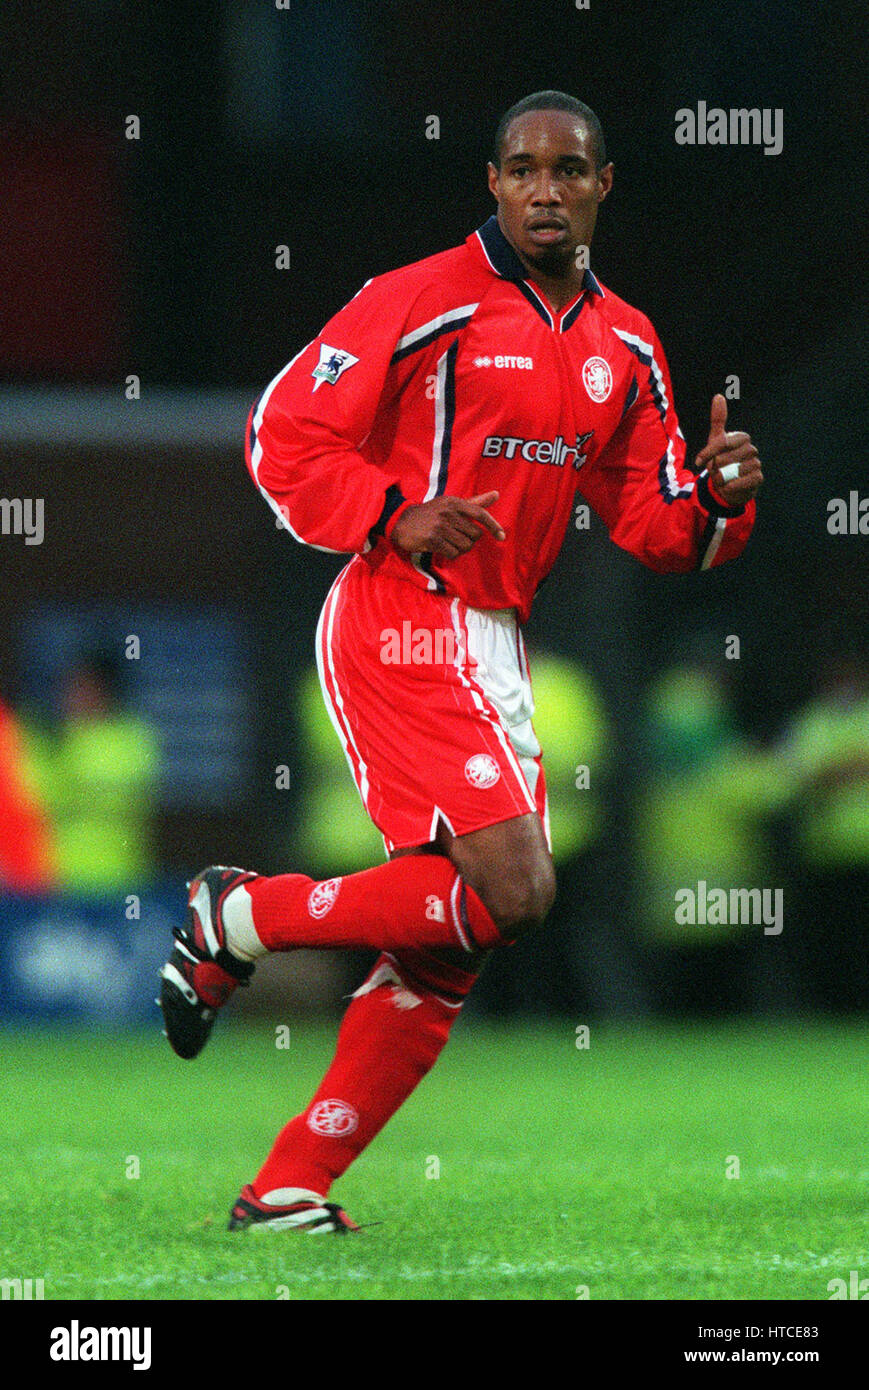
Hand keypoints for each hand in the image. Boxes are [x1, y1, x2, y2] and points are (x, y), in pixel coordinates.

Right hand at [390, 491, 505, 558]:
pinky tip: (441, 548)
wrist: (401, 521)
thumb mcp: (451, 504)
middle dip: (469, 540)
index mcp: (455, 502)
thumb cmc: (431, 513)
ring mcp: (440, 526)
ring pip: (465, 546)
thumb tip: (496, 494)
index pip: (480, 513)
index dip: (493, 526)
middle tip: (457, 538)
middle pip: (474, 535)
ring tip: (448, 543)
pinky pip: (452, 553)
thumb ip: (475, 502)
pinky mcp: (432, 539)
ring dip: (459, 549)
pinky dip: (450, 554)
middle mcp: (448, 512)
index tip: (502, 537)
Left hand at [694, 394, 762, 506]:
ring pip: (732, 471)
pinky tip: (729, 486)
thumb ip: (718, 420)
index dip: (708, 453)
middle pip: (725, 458)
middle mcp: (751, 449)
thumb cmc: (721, 461)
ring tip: (723, 479)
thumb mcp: (716, 441)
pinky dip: (732, 486)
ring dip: (722, 478)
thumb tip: (719, 396)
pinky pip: (742, 481)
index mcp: (741, 438)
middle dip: (715, 468)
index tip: (698, 462)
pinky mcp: (758, 478)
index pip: (722, 442)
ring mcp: (756, 463)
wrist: (728, 486)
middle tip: (715, 471)